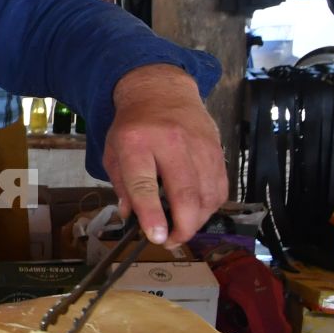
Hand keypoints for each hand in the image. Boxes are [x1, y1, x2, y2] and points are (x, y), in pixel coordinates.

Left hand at [99, 64, 226, 246]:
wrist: (162, 90)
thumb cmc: (134, 125)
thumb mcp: (113, 151)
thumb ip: (121, 185)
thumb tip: (130, 216)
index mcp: (136, 142)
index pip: (144, 184)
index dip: (152, 215)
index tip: (157, 237)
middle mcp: (170, 143)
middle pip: (185, 193)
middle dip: (182, 226)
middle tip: (171, 241)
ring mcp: (198, 145)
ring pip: (207, 194)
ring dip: (197, 220)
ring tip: (182, 228)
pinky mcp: (216, 149)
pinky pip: (220, 186)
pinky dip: (210, 206)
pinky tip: (197, 211)